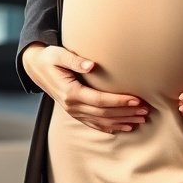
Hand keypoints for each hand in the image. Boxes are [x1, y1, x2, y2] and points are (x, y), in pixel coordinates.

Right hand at [20, 42, 150, 133]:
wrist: (36, 68)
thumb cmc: (50, 58)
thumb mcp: (59, 55)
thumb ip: (75, 60)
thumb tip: (91, 66)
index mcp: (70, 92)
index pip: (100, 100)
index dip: (119, 101)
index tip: (136, 100)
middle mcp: (72, 106)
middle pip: (104, 113)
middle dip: (126, 112)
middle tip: (146, 110)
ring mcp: (74, 112)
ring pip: (102, 121)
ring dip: (122, 121)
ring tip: (141, 119)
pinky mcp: (76, 113)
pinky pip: (95, 124)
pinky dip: (111, 127)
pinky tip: (125, 127)